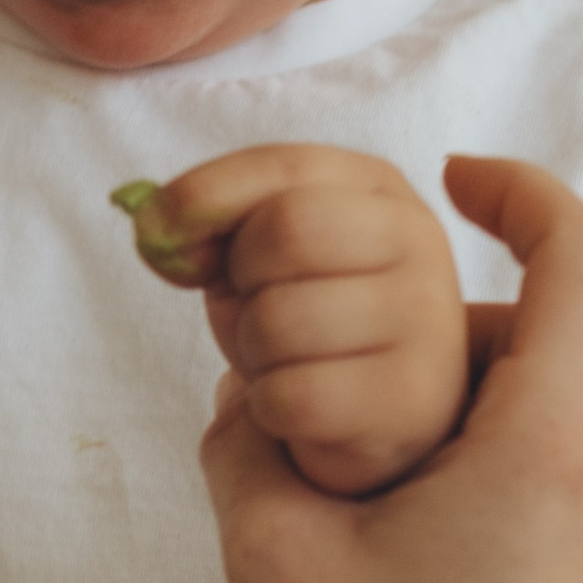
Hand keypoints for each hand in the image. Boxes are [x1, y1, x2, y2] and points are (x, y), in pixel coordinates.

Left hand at [118, 146, 469, 498]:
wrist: (367, 417)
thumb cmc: (306, 319)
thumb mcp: (252, 253)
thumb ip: (209, 220)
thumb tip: (155, 228)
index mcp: (379, 188)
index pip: (284, 166)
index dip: (204, 196)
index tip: (157, 231)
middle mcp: (420, 241)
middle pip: (287, 232)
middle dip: (240, 280)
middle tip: (256, 308)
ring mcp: (427, 321)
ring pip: (279, 320)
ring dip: (253, 351)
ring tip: (285, 360)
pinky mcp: (411, 400)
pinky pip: (289, 396)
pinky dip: (269, 407)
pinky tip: (299, 406)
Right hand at [200, 157, 582, 582]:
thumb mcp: (269, 556)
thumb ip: (249, 437)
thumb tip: (245, 384)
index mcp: (552, 444)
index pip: (580, 254)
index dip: (525, 192)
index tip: (465, 181)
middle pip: (555, 362)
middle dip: (456, 366)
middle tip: (354, 426)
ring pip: (579, 447)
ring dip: (494, 449)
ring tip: (397, 523)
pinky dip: (535, 521)